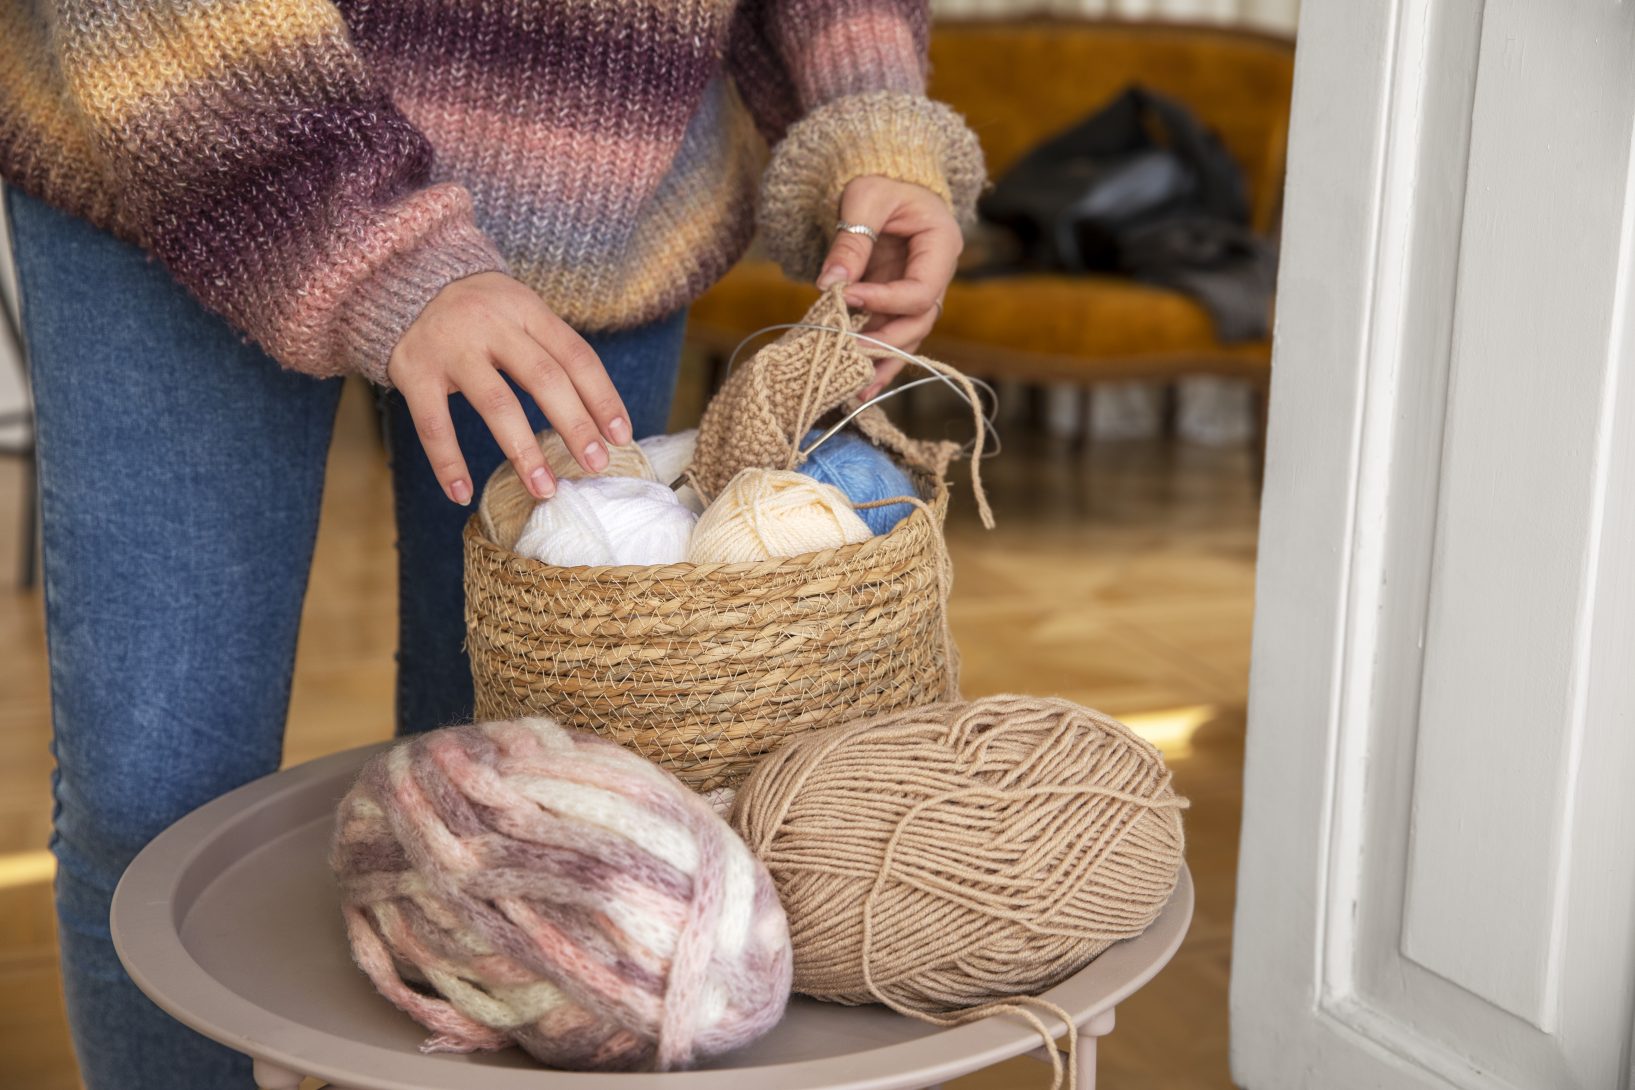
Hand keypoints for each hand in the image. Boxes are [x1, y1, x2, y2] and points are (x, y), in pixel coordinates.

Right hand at [387, 272, 630, 504]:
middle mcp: (492, 325)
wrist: (400, 279)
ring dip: (524, 451)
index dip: (602, 397)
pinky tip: (461, 493)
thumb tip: (599, 416)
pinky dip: (448, 462)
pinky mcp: (414, 370)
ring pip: (496, 403)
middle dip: (575, 425)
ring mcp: (451, 348)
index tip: (621, 435)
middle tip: (596, 464)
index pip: (575, 356)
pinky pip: (433, 424)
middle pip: (544, 378)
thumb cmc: (478, 311)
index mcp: (526, 310)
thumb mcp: (519, 311)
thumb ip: (551, 350)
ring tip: (544, 488)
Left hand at [815, 175, 961, 399]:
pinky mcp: (897, 304)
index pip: (919, 290)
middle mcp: (937, 275)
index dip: (884, 301)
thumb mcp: (863, 199)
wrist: (885, 180)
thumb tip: (830, 285)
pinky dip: (875, 359)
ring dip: (881, 364)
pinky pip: (891, 336)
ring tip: (854, 391)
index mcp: (941, 245)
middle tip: (847, 354)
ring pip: (907, 338)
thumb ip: (850, 242)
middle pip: (918, 322)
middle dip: (884, 343)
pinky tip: (856, 386)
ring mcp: (919, 292)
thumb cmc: (880, 180)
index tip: (846, 298)